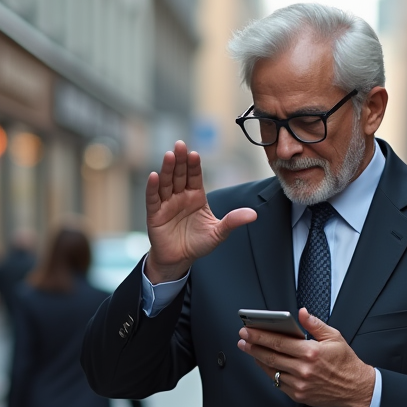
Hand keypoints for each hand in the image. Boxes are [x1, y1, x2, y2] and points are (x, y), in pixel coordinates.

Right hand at [144, 141, 256, 282]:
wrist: (180, 260)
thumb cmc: (198, 244)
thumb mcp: (218, 233)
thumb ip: (233, 221)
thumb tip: (253, 214)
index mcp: (196, 196)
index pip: (195, 176)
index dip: (194, 165)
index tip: (194, 154)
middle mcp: (180, 196)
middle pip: (179, 174)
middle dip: (179, 160)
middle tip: (179, 145)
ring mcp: (167, 204)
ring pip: (166, 183)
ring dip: (167, 169)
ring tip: (168, 155)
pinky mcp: (155, 214)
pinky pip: (153, 198)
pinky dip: (153, 188)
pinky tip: (154, 176)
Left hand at [237, 308, 374, 406]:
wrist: (355, 388)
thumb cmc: (345, 362)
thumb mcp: (334, 337)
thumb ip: (315, 324)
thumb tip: (302, 313)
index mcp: (312, 353)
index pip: (279, 342)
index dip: (260, 335)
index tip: (248, 330)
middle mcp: (304, 370)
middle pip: (270, 356)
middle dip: (253, 346)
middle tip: (243, 339)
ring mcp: (300, 384)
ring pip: (271, 371)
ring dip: (258, 359)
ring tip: (250, 349)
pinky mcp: (299, 395)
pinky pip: (278, 383)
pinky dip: (270, 372)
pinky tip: (265, 364)